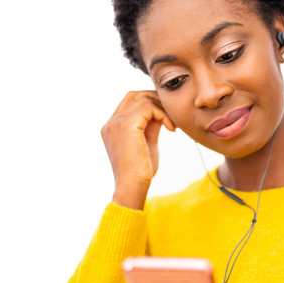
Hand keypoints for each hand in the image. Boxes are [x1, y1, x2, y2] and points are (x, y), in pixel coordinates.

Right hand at [100, 91, 175, 209]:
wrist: (132, 187)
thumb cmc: (140, 172)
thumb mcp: (146, 144)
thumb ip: (150, 127)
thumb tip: (160, 114)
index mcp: (111, 128)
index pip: (129, 101)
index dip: (150, 103)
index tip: (166, 116)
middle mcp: (110, 123)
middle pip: (135, 95)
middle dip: (156, 100)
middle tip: (172, 115)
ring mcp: (116, 123)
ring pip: (144, 100)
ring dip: (163, 109)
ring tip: (173, 125)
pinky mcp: (126, 125)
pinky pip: (149, 107)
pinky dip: (163, 114)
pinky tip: (171, 128)